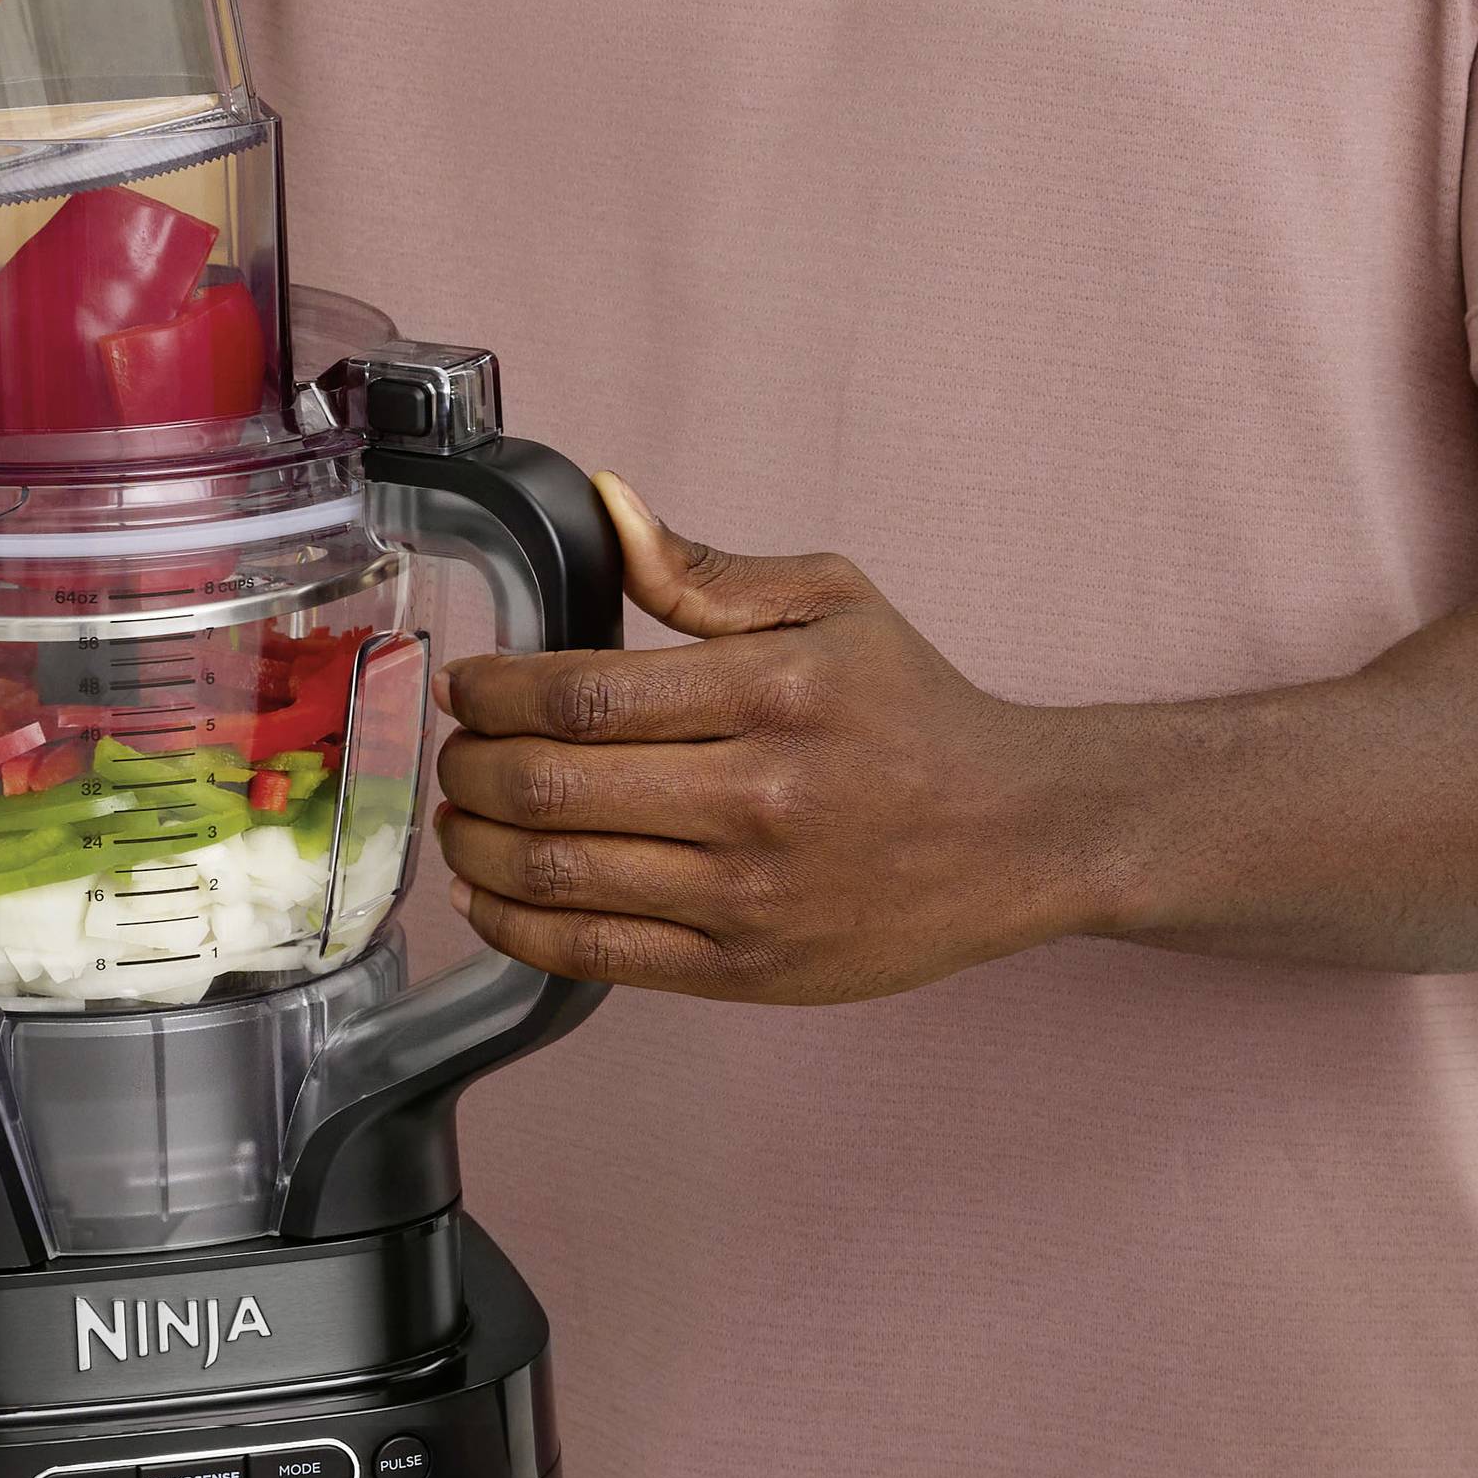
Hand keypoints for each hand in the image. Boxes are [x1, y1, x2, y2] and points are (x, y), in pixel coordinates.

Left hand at [433, 477, 1103, 1001]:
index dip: (493, 693)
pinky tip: (486, 895)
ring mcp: (748, 893)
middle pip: (551, 787)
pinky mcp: (744, 970)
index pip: (581, 695)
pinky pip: (592, 956)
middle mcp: (758, 797)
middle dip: (472, 767)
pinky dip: (514, 926)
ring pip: (557, 875)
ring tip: (461, 815)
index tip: (465, 688)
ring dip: (475, 845)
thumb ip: (703, 571)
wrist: (1021, 834)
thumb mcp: (832, 605)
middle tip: (456, 751)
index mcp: (772, 693)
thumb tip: (608, 507)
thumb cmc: (916, 713)